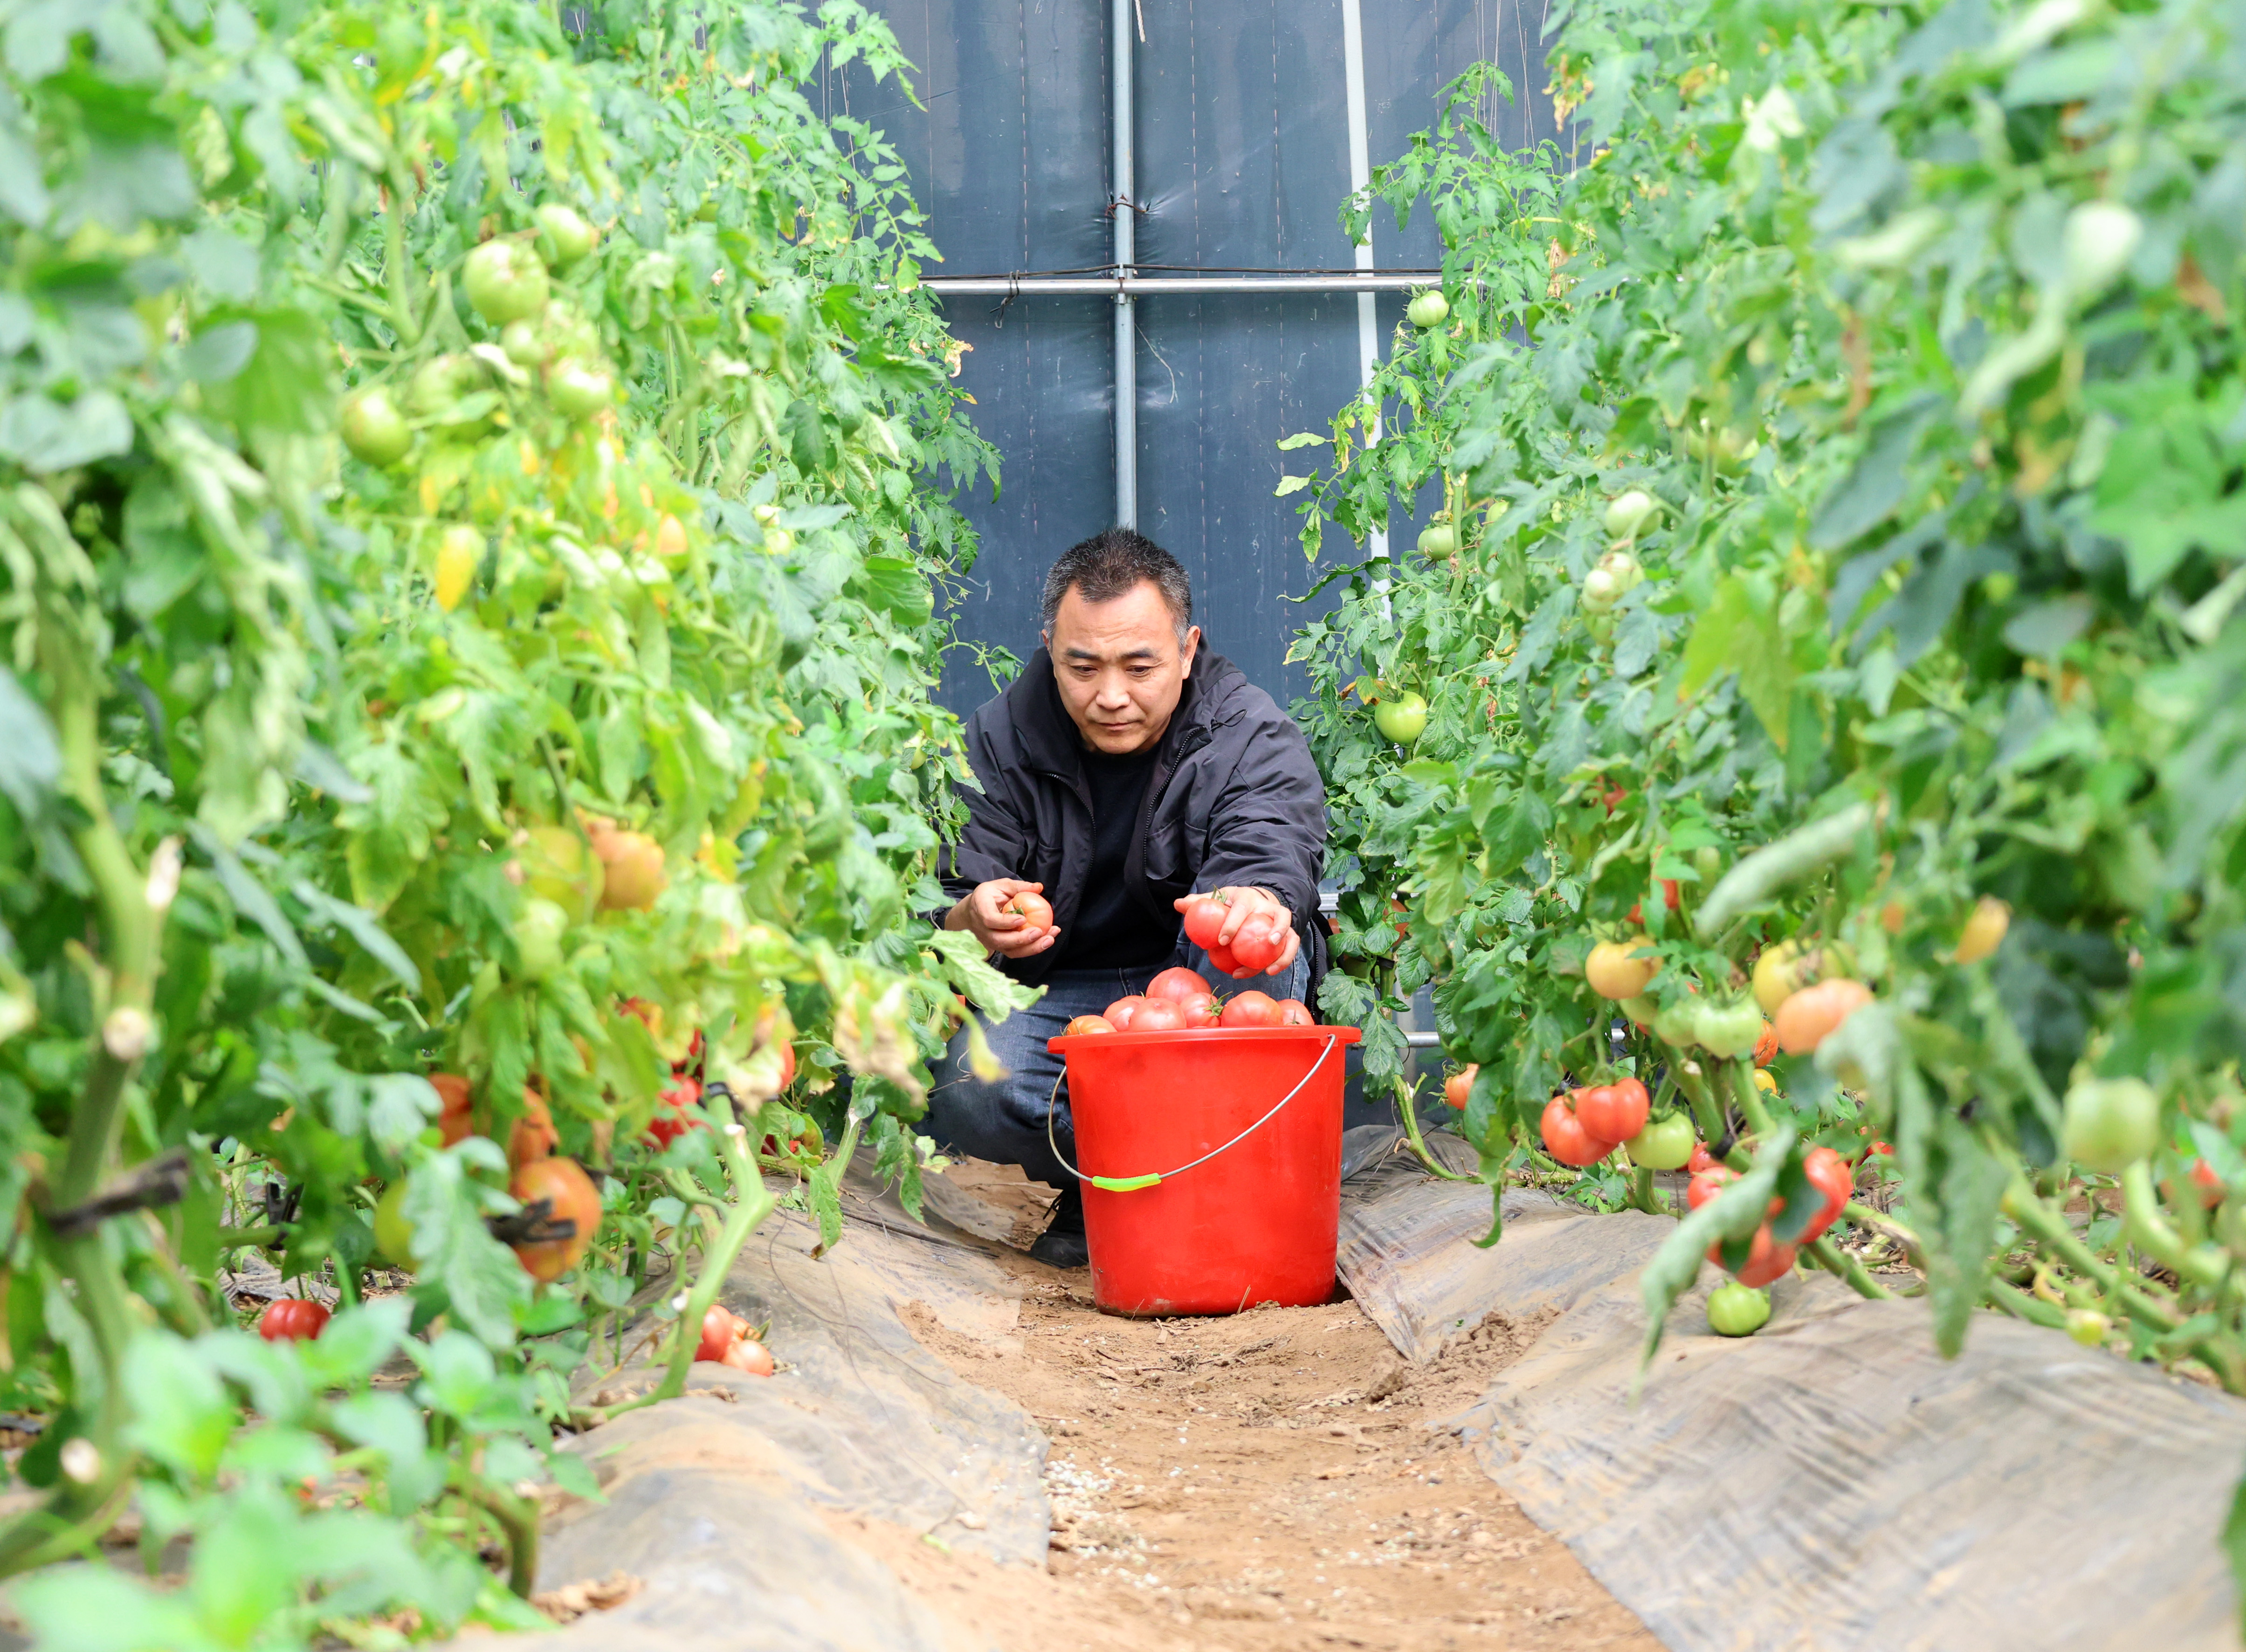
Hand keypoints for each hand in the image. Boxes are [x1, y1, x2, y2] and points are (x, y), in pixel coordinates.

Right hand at [948, 879, 1058, 958]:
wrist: (972, 913)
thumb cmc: (988, 896)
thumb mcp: (1000, 886)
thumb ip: (1018, 887)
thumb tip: (1038, 887)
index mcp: (980, 910)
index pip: (990, 920)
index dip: (1006, 922)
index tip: (1023, 919)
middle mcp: (983, 930)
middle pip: (1000, 941)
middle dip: (1022, 939)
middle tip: (1040, 932)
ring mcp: (990, 942)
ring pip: (1009, 951)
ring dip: (1031, 948)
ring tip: (1049, 939)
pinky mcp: (1000, 948)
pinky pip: (1015, 953)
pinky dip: (1032, 949)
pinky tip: (1046, 941)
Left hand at [1173, 885, 1298, 978]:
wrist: (1254, 900)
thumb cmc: (1231, 903)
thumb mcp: (1217, 899)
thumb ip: (1199, 903)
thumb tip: (1178, 904)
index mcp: (1247, 897)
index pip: (1241, 909)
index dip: (1232, 924)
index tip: (1222, 941)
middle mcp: (1268, 907)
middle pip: (1278, 915)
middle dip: (1274, 930)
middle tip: (1263, 946)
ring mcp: (1280, 920)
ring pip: (1290, 933)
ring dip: (1285, 950)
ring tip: (1270, 969)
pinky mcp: (1288, 932)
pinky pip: (1291, 945)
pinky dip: (1284, 959)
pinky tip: (1269, 972)